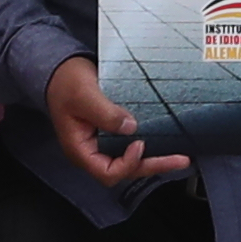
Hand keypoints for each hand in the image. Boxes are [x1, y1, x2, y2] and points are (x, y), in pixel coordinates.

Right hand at [46, 53, 183, 187]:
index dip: (127, 163)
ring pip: (132, 161)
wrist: (61, 69)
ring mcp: (103, 144)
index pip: (107, 172)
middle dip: (153, 166)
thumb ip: (105, 112)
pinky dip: (150, 147)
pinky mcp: (112, 134)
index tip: (139, 144)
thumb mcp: (84, 94)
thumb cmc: (65, 82)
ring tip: (179, 157)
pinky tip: (166, 143)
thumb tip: (129, 126)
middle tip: (179, 160)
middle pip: (125, 170)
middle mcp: (93, 151)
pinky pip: (132, 146)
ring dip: (155, 159)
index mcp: (80, 150)